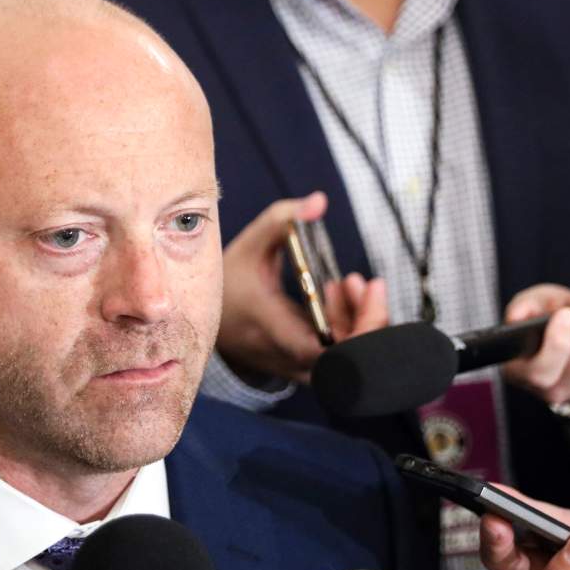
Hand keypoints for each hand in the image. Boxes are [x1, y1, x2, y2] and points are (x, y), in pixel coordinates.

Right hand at [217, 192, 386, 383]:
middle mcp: (288, 357)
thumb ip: (282, 219)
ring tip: (347, 284)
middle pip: (349, 358)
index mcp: (273, 330)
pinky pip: (337, 358)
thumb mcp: (249, 245)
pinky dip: (347, 330)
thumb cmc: (228, 282)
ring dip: (358, 321)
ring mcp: (296, 367)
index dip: (360, 326)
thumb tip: (319, 201)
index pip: (329, 350)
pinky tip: (335, 300)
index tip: (359, 283)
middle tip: (361, 282)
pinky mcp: (302, 367)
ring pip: (346, 361)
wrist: (203, 321)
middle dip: (367, 317)